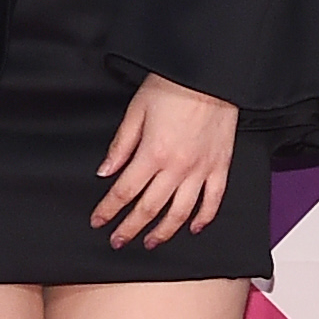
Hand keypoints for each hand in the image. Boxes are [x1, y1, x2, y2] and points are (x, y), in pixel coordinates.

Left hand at [90, 75, 238, 248]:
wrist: (211, 76)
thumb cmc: (172, 87)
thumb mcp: (136, 111)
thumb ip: (120, 145)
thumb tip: (105, 172)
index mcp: (152, 153)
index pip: (123, 192)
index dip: (108, 210)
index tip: (98, 221)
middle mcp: (177, 168)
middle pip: (148, 209)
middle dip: (129, 228)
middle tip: (118, 241)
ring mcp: (201, 170)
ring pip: (180, 212)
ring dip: (163, 232)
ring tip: (150, 242)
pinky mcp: (220, 166)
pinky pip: (213, 200)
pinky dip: (204, 218)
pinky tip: (194, 228)